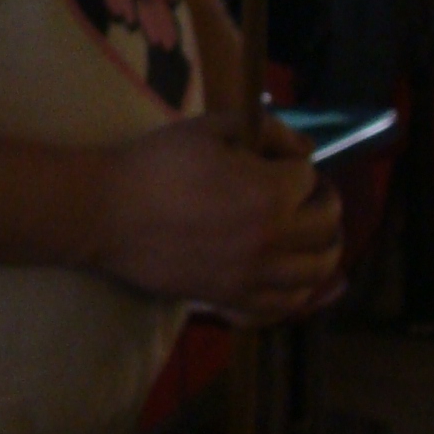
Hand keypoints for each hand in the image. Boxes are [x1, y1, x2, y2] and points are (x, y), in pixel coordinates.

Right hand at [93, 112, 344, 321]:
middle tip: (312, 195)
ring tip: (316, 236)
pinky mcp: (232, 298)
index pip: (309, 177)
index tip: (284, 162)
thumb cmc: (156, 163)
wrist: (107, 212)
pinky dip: (300, 292)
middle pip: (326, 225)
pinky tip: (296, 277)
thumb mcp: (211, 127)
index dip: (299, 164)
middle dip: (325, 202)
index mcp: (269, 192)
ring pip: (317, 271)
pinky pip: (284, 305)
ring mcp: (253, 275)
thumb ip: (268, 129)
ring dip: (326, 249)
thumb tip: (307, 150)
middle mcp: (271, 239)